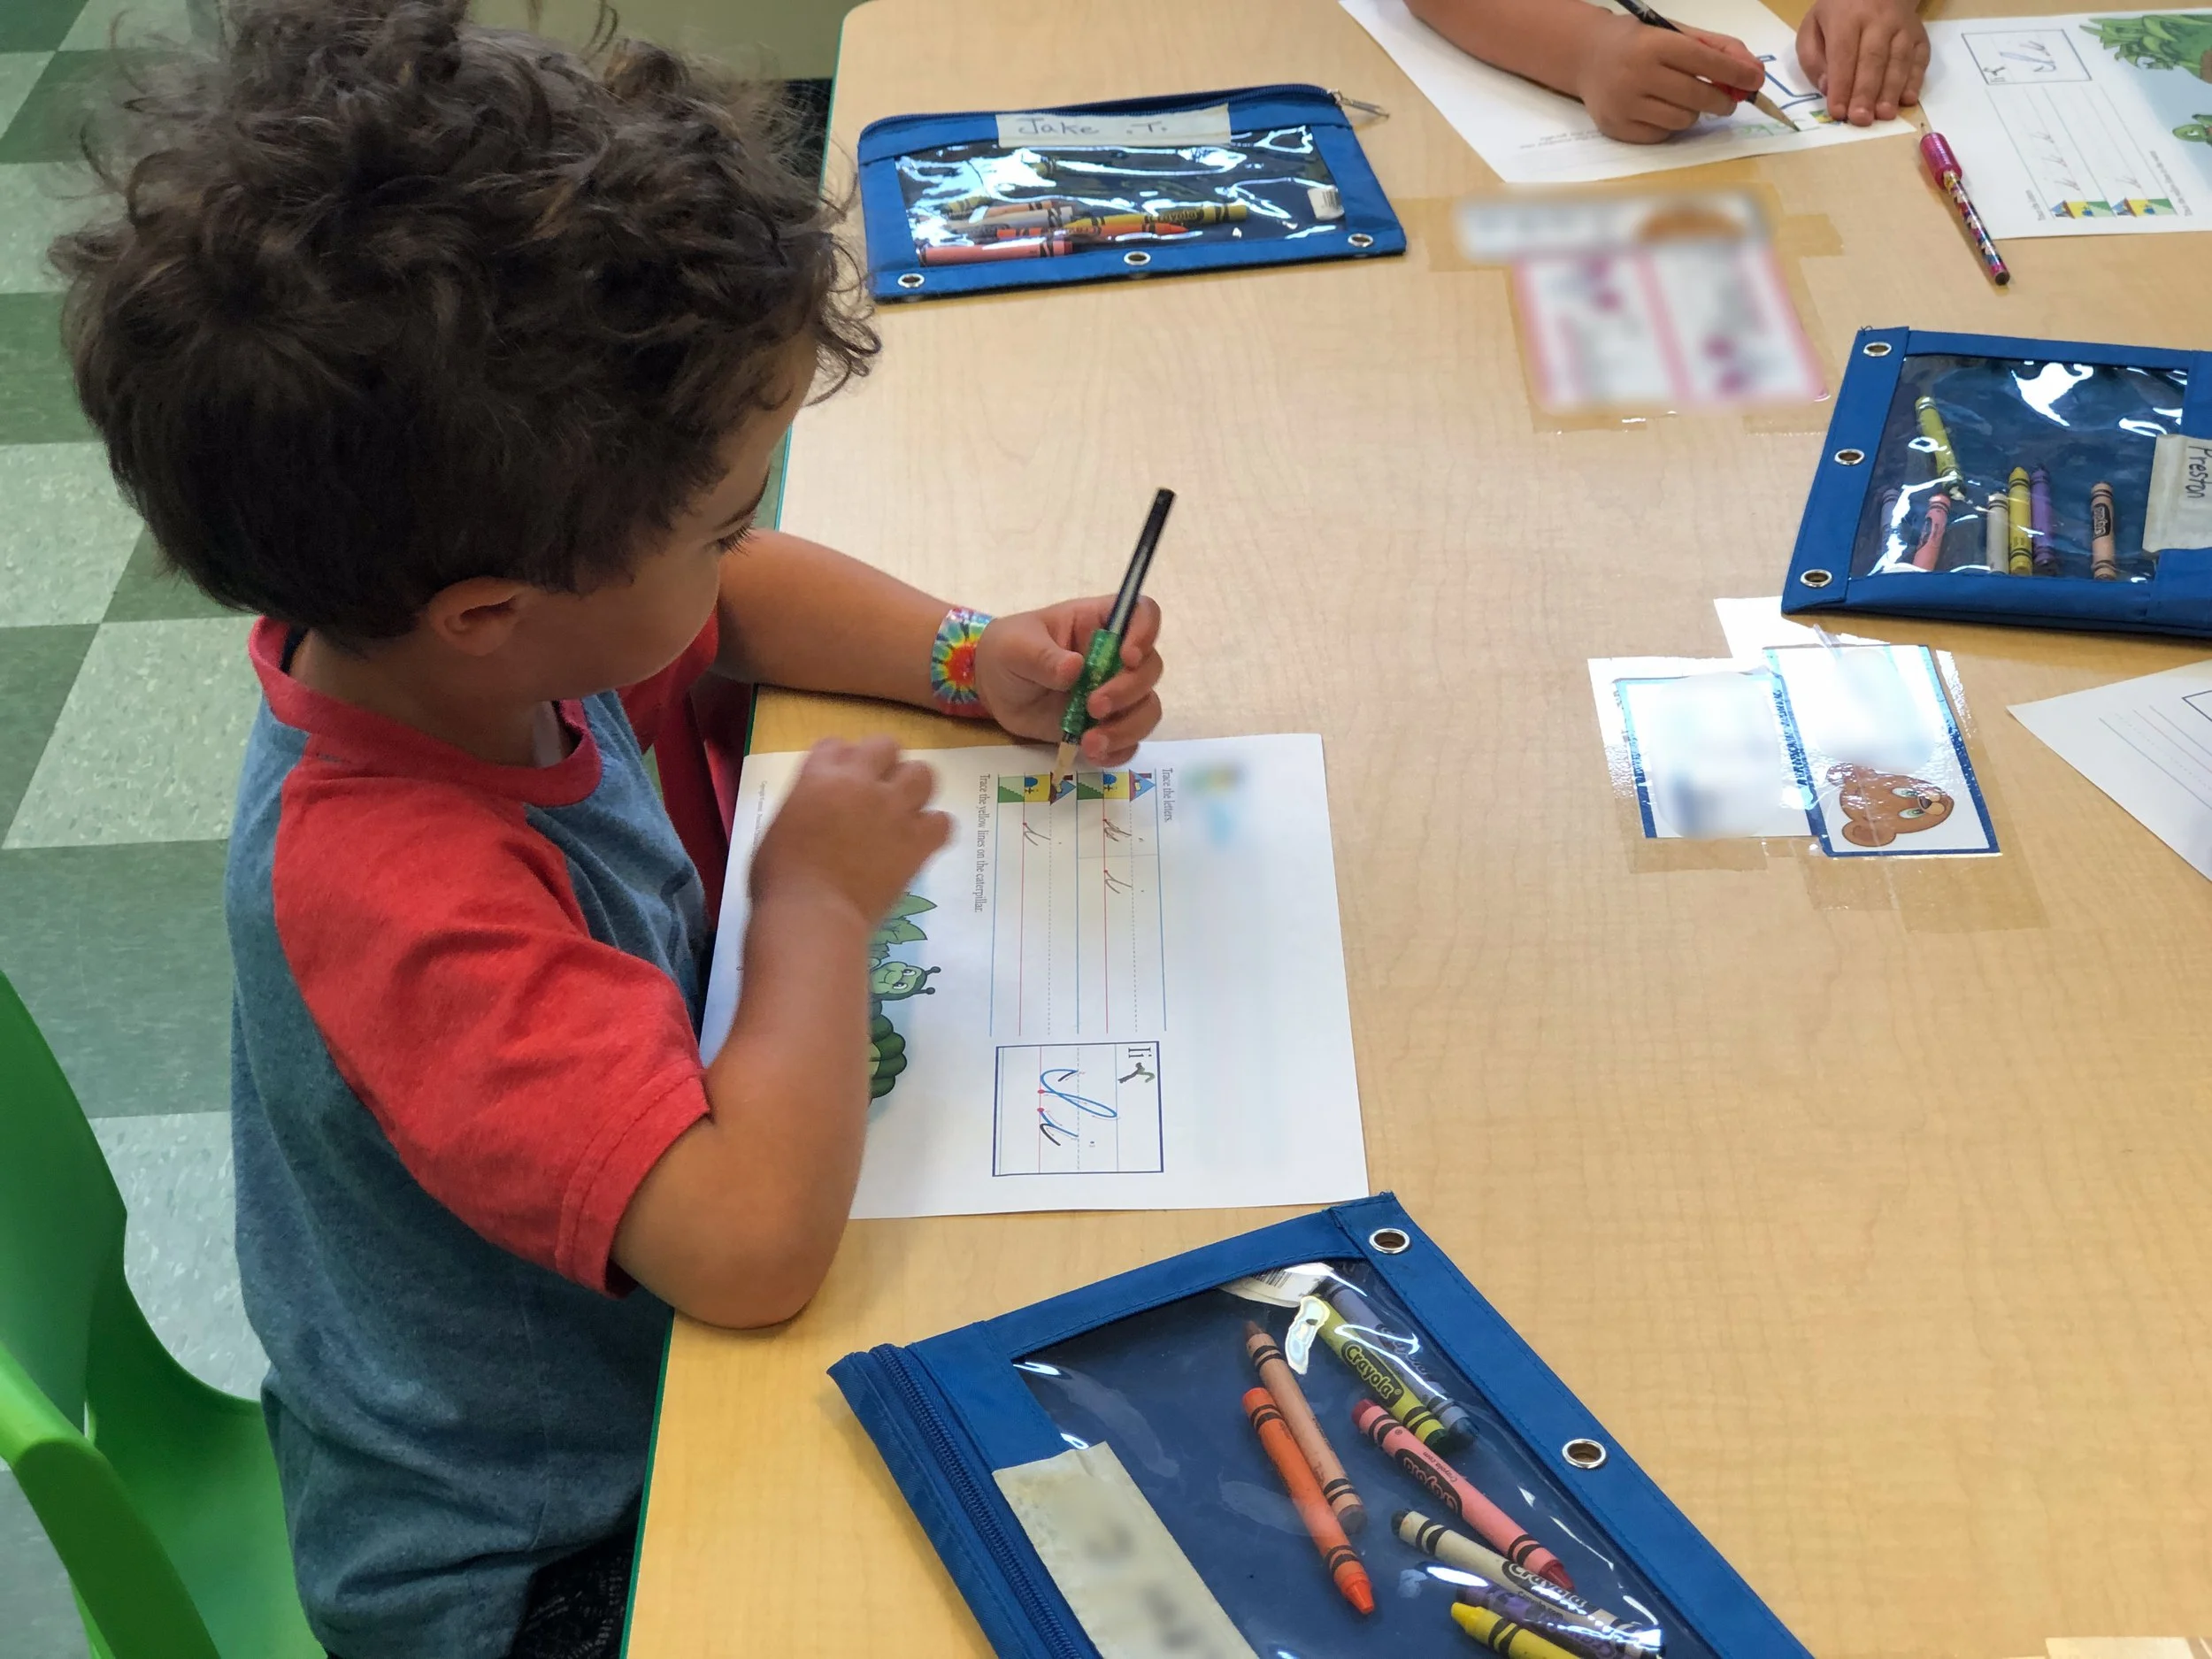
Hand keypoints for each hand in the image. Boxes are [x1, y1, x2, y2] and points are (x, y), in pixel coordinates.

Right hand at [750, 737, 950, 927]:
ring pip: (922, 774)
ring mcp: (893, 809)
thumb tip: (818, 812)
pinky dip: (934, 830)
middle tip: (877, 792)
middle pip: (885, 745)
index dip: (842, 761)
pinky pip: (943, 821)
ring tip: (904, 812)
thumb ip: (805, 806)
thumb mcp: (780, 827)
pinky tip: (920, 843)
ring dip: (914, 790)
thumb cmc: (780, 879)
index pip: (837, 744)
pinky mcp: (916, 840)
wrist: (811, 914)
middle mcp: (860, 782)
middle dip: (884, 765)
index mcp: (819, 776)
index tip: (842, 781)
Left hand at [971, 597, 1164, 766]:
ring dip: (1127, 728)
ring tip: (1090, 742)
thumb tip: (1074, 668)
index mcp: (1098, 623)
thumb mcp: (1016, 646)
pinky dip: (1119, 751)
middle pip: (1150, 668)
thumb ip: (1043, 656)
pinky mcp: (1105, 724)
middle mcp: (1115, 656)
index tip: (1127, 656)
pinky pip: (1130, 740)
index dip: (1146, 632)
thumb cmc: (1007, 651)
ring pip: (1146, 708)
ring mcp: (1114, 692)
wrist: (993, 689)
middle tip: (1093, 706)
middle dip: (1129, 691)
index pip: (1142, 614)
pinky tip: (1093, 753)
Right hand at [1574, 14, 1765, 142]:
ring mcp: (1624, 104)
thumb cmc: (1640, 42)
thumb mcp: (1676, 34)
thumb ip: (1717, 49)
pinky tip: (1660, 110)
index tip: (1755, 81)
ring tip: (1683, 100)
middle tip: (1727, 101)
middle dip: (1721, 100)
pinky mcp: (1616, 127)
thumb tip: (1754, 72)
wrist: (1587, 56)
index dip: (1735, 73)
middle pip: (1697, 96)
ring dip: (1692, 113)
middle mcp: (1636, 74)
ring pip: (1681, 120)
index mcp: (1653, 44)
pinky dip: (1669, 125)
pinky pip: (1661, 135)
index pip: (1704, 61)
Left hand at [1798, 0, 1926, 125]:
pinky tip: (1907, 100)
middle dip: (1866, 93)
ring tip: (1885, 116)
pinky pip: (1920, 57)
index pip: (1844, 55)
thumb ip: (1812, 57)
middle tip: (1862, 120)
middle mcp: (1879, 20)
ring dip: (1891, 90)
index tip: (1838, 112)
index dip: (1841, 86)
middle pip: (1873, 60)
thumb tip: (1827, 87)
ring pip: (1899, 60)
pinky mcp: (1920, 34)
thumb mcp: (1812, 26)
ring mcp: (1903, 26)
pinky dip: (1915, 80)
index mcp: (1847, 17)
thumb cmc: (1838, 13)